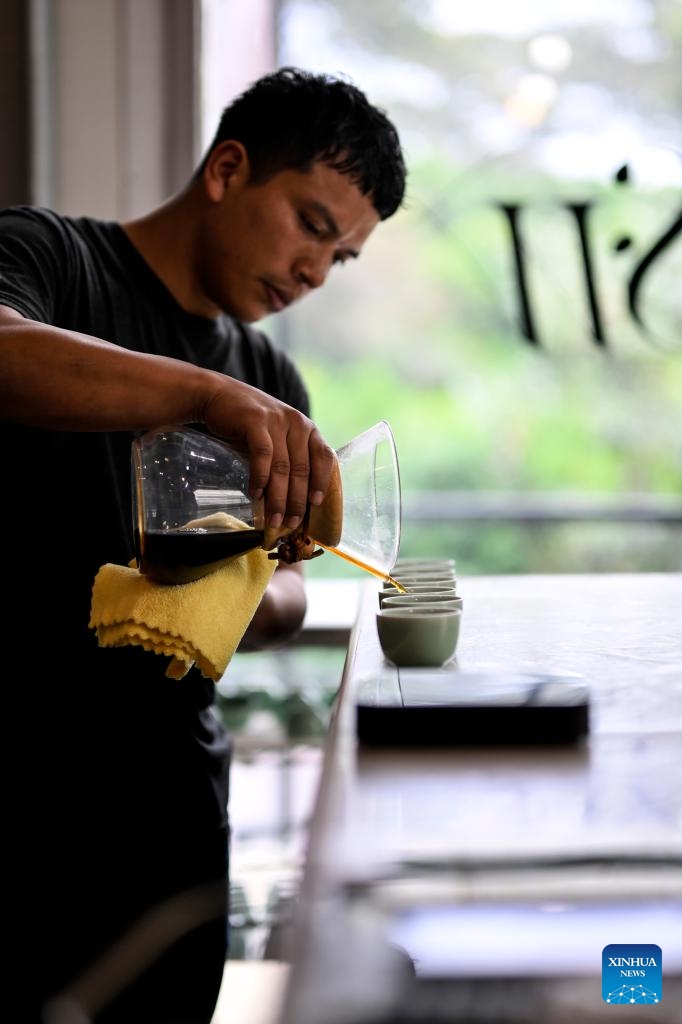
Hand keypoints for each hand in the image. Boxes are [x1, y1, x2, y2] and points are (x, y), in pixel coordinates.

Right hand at [202, 377, 335, 533]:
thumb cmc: (249, 425)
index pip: (324, 457)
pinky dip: (260, 478)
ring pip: (282, 467)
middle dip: (296, 500)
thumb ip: (288, 459)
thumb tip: (293, 501)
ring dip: (278, 497)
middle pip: (302, 469)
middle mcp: (297, 423)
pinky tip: (256, 495)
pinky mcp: (255, 421)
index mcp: (307, 428)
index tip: (315, 504)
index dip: (322, 482)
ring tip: (273, 518)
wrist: (218, 395)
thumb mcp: (277, 437)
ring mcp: (277, 421)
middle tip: (290, 523)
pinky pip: (262, 456)